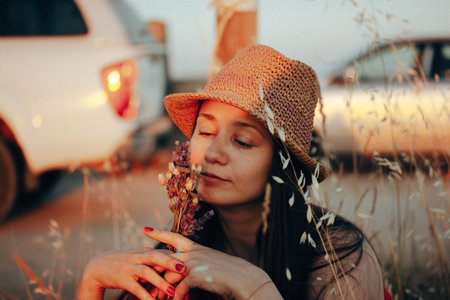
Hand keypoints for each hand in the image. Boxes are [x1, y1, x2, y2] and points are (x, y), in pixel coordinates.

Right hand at [76, 247, 185, 299]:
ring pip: (146, 273)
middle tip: (185, 270)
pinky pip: (135, 289)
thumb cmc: (124, 263)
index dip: (178, 258)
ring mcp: (130, 267)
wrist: (97, 267)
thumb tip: (176, 265)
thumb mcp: (140, 258)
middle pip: (156, 256)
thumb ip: (156, 261)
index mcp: (145, 251)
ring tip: (172, 292)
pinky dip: (144, 296)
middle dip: (171, 262)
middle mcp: (138, 257)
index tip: (191, 264)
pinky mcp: (122, 279)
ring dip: (160, 282)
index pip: (164, 252)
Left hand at [144, 227, 273, 299]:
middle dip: (152, 270)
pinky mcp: (196, 275)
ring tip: (154, 299)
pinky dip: (175, 298)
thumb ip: (195, 268)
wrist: (245, 279)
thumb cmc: (229, 275)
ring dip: (160, 290)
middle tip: (141, 279)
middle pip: (165, 259)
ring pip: (168, 275)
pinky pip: (178, 289)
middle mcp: (194, 253)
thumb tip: (183, 274)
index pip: (175, 237)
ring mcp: (194, 263)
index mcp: (197, 248)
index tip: (146, 229)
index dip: (159, 233)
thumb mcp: (211, 266)